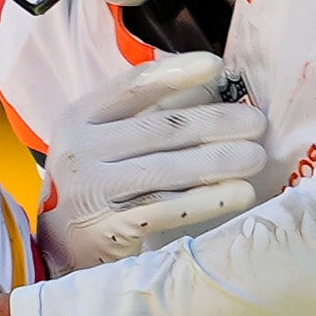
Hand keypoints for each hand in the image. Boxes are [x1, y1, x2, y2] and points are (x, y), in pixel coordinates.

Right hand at [36, 53, 271, 267]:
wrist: (59, 249)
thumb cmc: (94, 187)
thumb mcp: (102, 142)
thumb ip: (144, 116)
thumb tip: (209, 86)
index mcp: (80, 118)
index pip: (133, 87)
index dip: (176, 74)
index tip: (217, 66)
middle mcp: (82, 150)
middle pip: (159, 129)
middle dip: (215, 123)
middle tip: (257, 122)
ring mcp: (93, 190)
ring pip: (167, 170)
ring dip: (218, 162)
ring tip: (256, 157)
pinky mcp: (109, 229)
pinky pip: (168, 209)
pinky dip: (208, 200)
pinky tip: (240, 194)